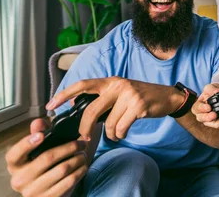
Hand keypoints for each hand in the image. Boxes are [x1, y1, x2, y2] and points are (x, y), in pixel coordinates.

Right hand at [6, 118, 87, 196]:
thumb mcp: (38, 150)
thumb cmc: (43, 167)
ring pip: (62, 169)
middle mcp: (19, 180)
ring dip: (78, 159)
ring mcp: (33, 192)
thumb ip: (38, 133)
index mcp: (15, 165)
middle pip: (47, 158)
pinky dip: (80, 171)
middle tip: (81, 143)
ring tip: (83, 154)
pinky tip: (83, 166)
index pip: (14, 154)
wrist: (47, 192)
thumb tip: (38, 122)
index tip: (41, 135)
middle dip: (69, 147)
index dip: (26, 144)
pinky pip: (69, 181)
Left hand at [47, 77, 184, 141]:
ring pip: (108, 123)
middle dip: (85, 128)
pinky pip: (121, 127)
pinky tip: (125, 132)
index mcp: (110, 81)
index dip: (64, 94)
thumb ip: (102, 98)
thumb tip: (77, 107)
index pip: (83, 84)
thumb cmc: (141, 97)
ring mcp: (129, 95)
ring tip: (117, 133)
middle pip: (92, 110)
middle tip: (84, 138)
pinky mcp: (138, 105)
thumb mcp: (120, 92)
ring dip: (111, 134)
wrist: (167, 97)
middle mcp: (118, 85)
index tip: (50, 105)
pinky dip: (121, 134)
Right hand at [192, 83, 218, 130]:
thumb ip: (211, 89)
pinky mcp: (217, 124)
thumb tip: (216, 91)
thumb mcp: (210, 87)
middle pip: (202, 120)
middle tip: (215, 114)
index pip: (196, 109)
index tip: (208, 107)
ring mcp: (209, 121)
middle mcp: (202, 115)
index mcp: (198, 106)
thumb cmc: (212, 92)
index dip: (202, 109)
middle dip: (209, 117)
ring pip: (215, 124)